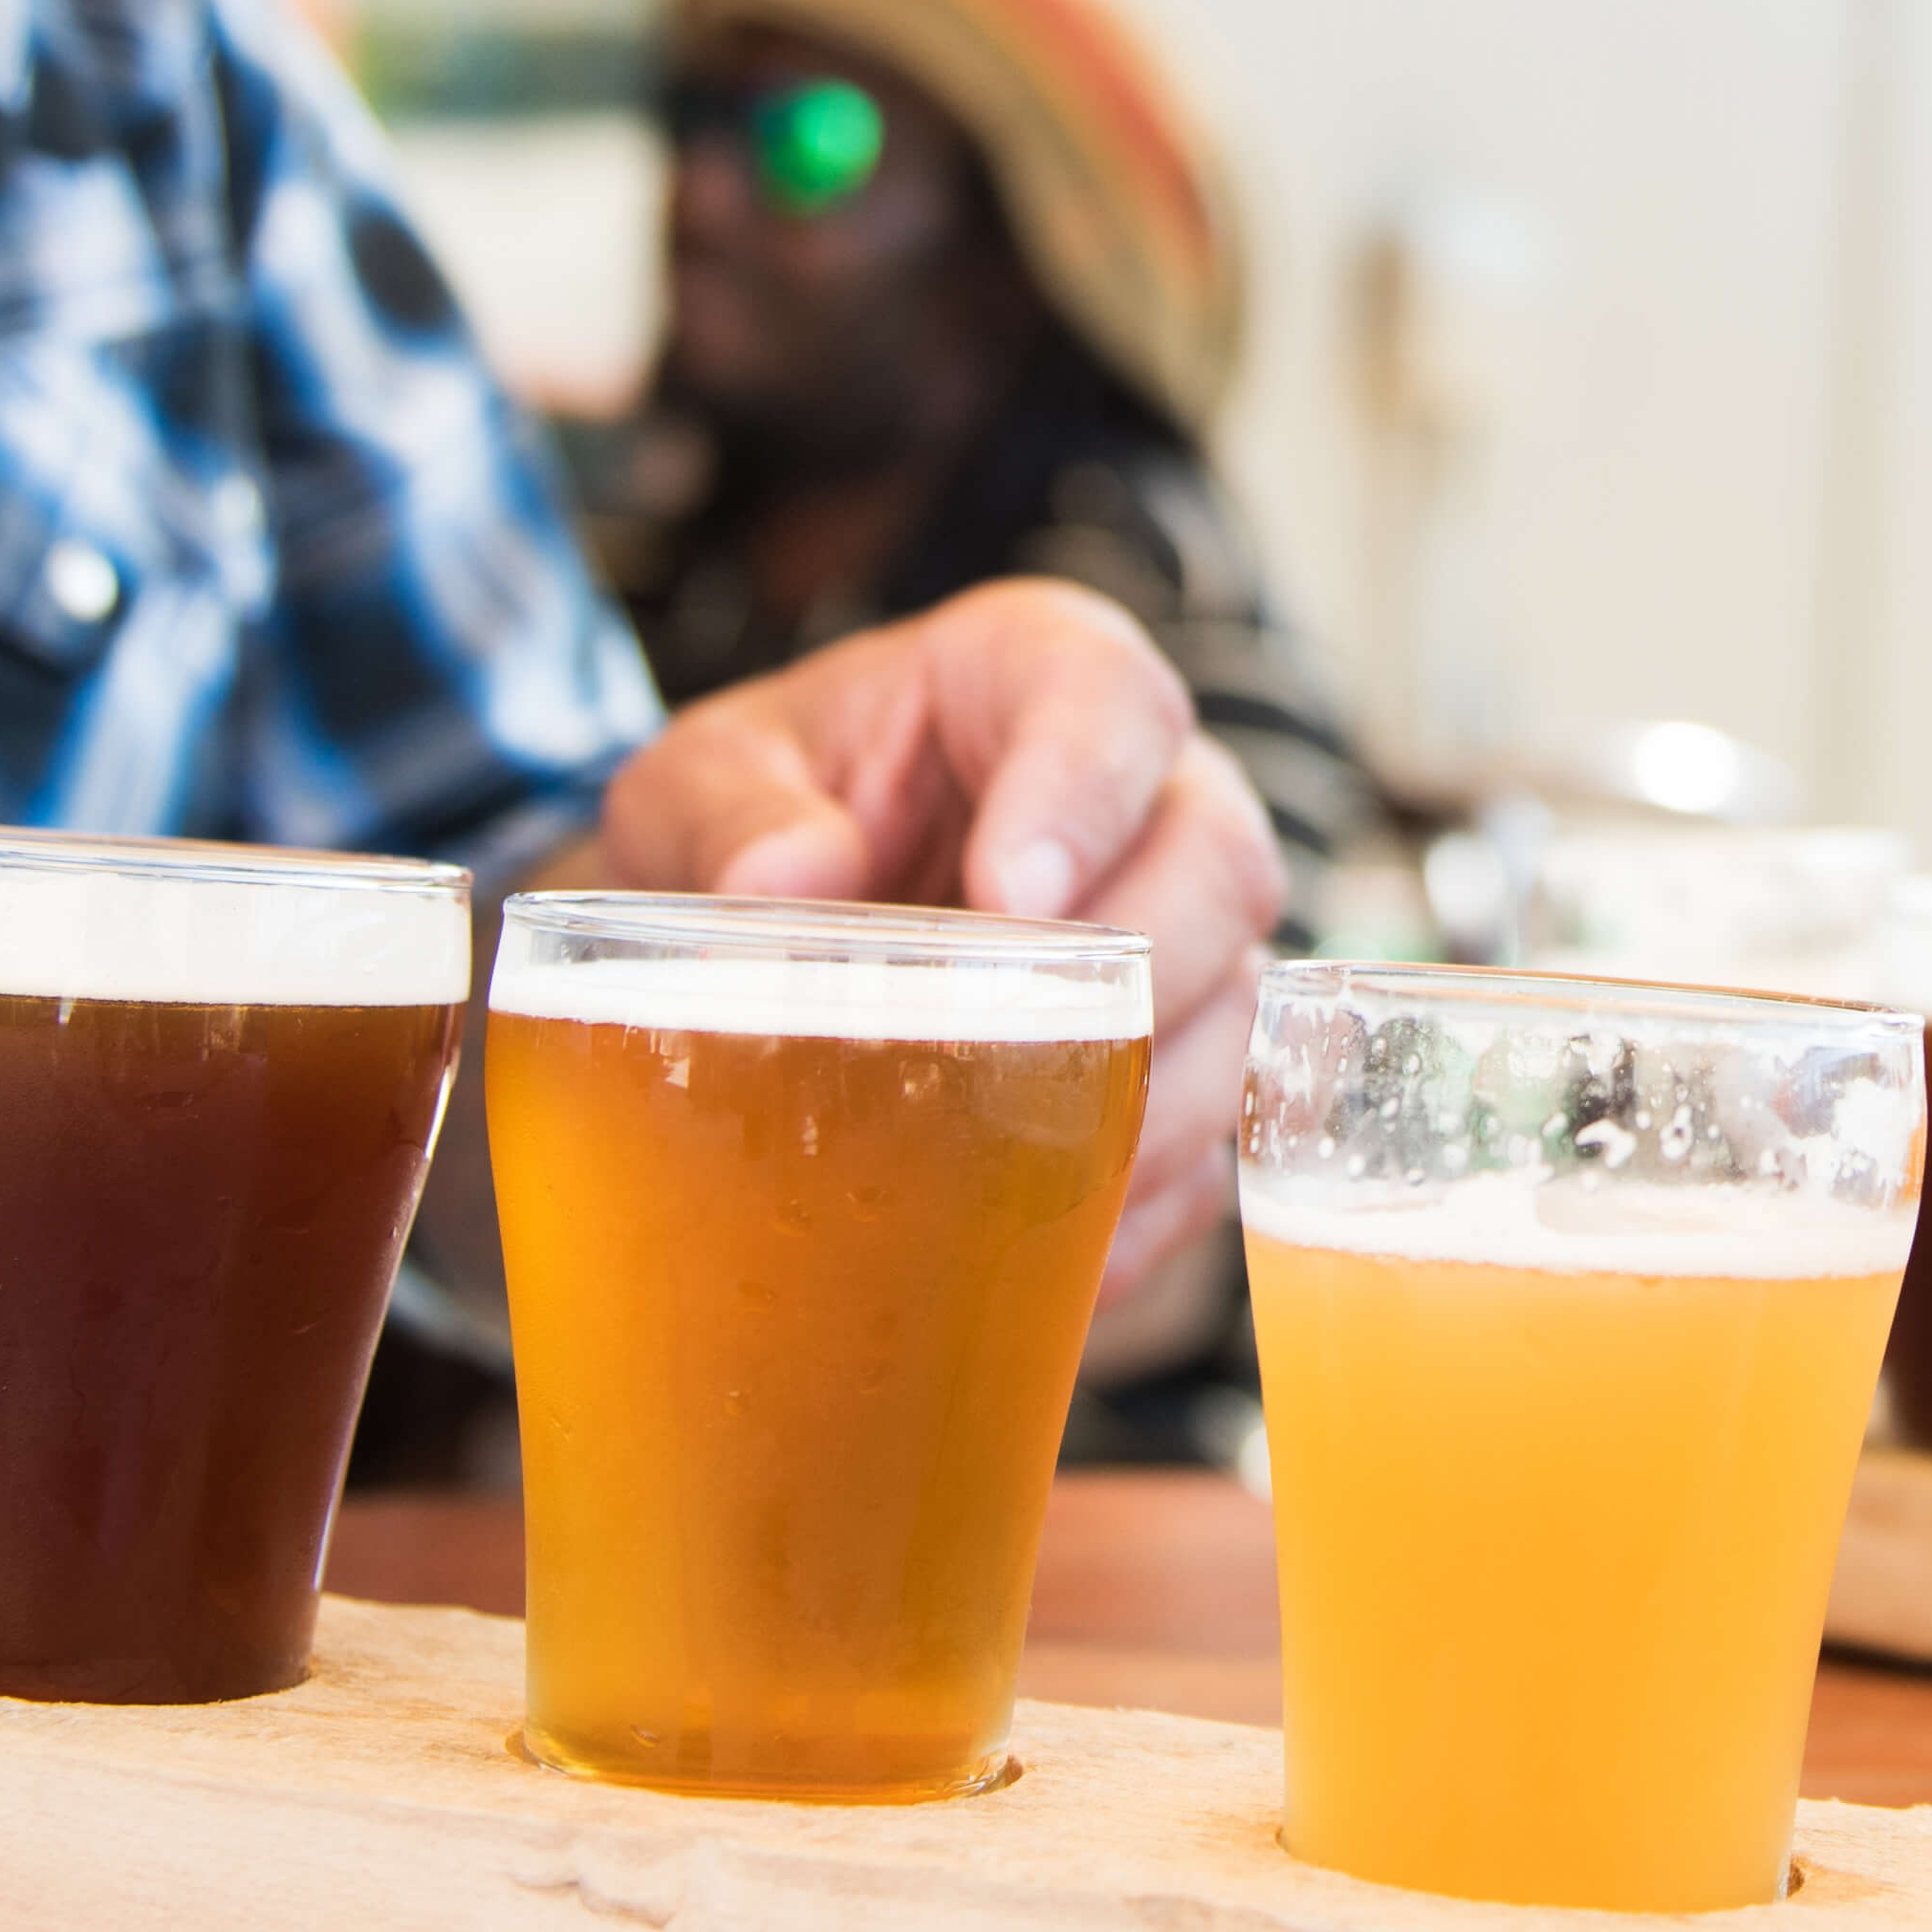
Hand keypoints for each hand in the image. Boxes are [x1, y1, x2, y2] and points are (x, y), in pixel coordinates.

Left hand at [585, 581, 1275, 1296]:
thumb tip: (782, 880)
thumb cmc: (745, 826)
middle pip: (1220, 862)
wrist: (754, 938)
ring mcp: (1182, 933)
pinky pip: (1215, 1140)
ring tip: (1030, 1178)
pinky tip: (1053, 1256)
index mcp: (1028, 675)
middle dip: (1146, 969)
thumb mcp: (691, 791)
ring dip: (1152, 1108)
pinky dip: (1144, 1208)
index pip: (1108, 697)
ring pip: (1240, 1010)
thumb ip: (726, 817)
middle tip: (1026, 1050)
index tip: (1013, 895)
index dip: (1085, 793)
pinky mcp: (1179, 1063)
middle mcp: (1144, 795)